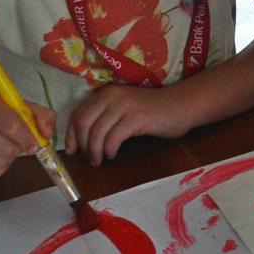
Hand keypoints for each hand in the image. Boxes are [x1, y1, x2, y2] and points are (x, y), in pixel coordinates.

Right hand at [0, 94, 56, 177]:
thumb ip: (43, 116)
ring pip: (0, 163)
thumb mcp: (23, 106)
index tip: (35, 144)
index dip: (27, 138)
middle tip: (19, 142)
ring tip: (7, 146)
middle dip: (19, 148)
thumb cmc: (2, 112)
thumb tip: (46, 134)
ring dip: (11, 158)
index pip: (11, 127)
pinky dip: (1, 167)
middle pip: (7, 149)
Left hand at [66, 85, 196, 164]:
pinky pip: (113, 138)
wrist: (182, 105)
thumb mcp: (125, 108)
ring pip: (96, 133)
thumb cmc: (155, 110)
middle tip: (89, 158)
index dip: (71, 134)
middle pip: (83, 123)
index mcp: (107, 93)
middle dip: (82, 145)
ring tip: (100, 160)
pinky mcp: (136, 118)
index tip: (72, 150)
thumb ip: (107, 116)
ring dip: (95, 151)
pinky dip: (109, 150)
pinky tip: (113, 154)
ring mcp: (124, 106)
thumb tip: (85, 138)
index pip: (78, 113)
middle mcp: (112, 96)